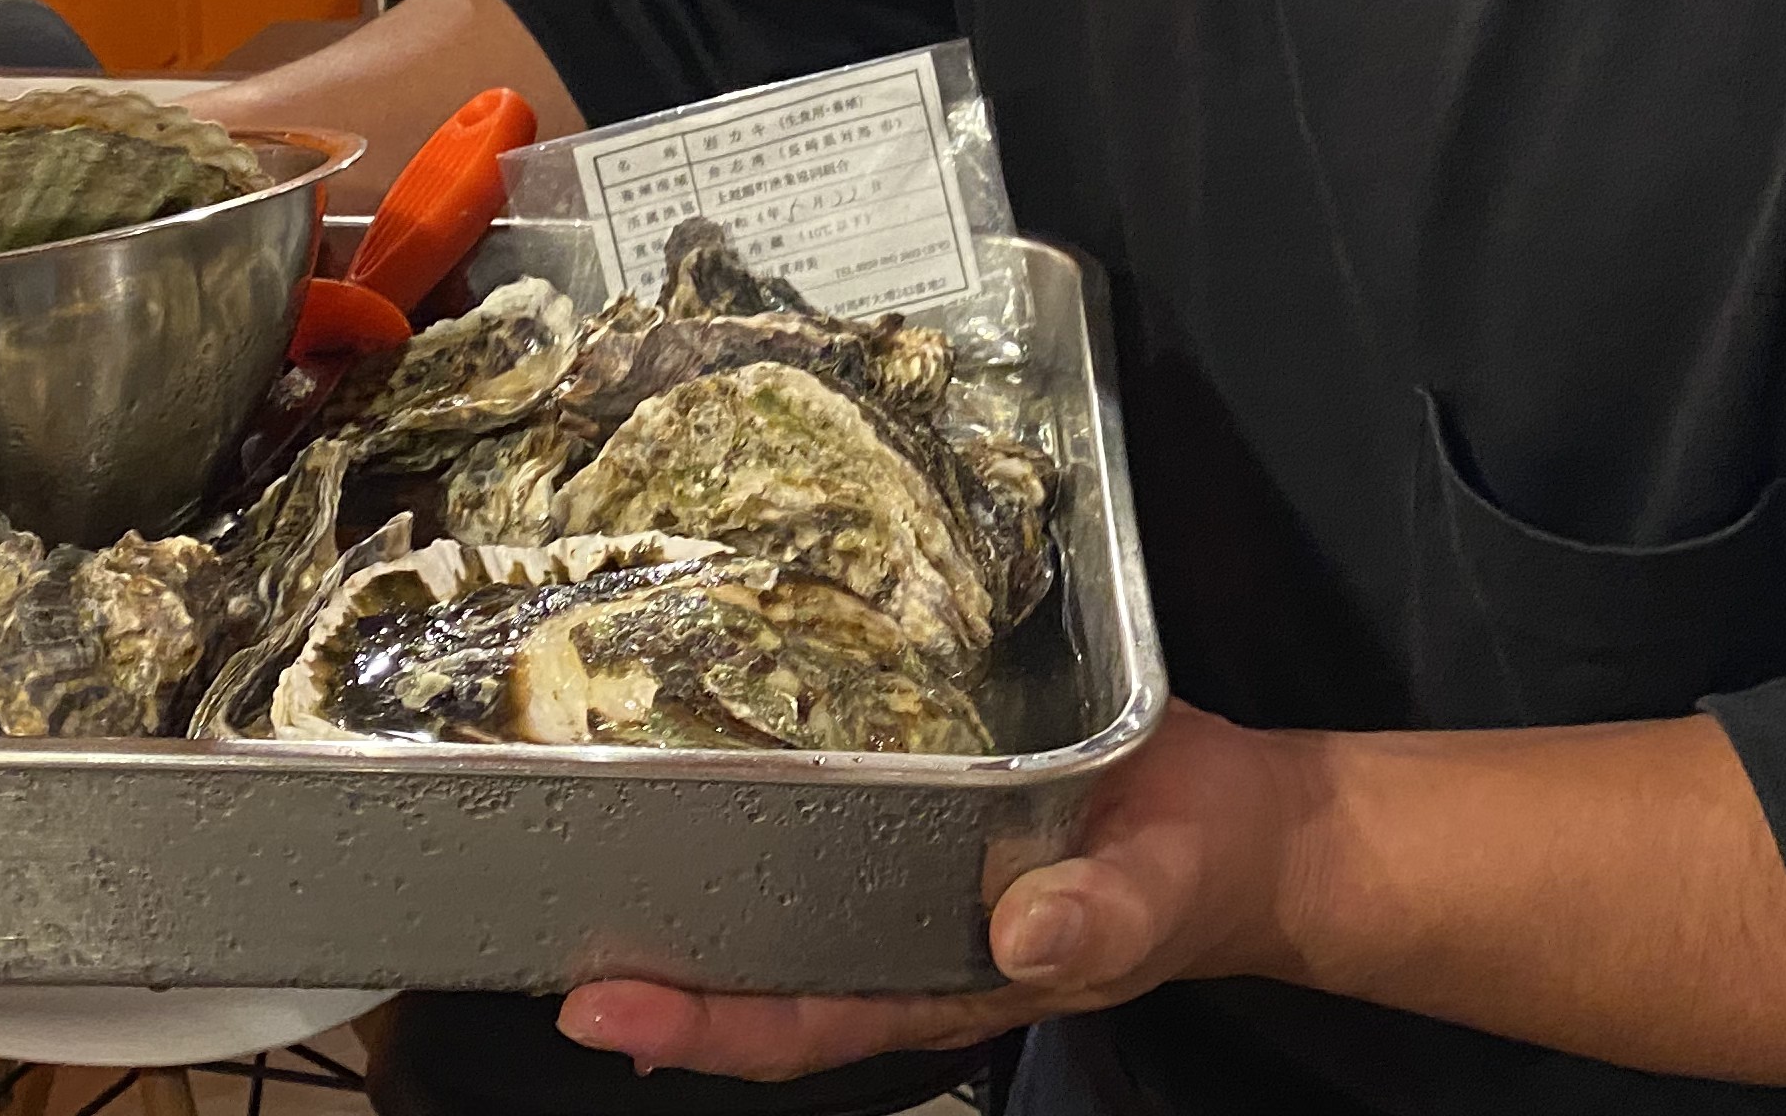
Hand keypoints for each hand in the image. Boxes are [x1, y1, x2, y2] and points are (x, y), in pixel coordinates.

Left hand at [555, 700, 1300, 1081]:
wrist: (1243, 827)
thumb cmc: (1200, 864)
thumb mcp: (1164, 890)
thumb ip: (1103, 916)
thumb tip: (1025, 935)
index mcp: (951, 984)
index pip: (803, 1022)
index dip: (702, 1027)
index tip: (604, 1008)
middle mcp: (908, 941)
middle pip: (758, 977)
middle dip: (654, 977)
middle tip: (541, 946)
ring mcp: (910, 878)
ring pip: (776, 906)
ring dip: (685, 896)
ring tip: (574, 852)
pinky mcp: (925, 804)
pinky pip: (824, 819)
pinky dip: (756, 805)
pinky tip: (693, 758)